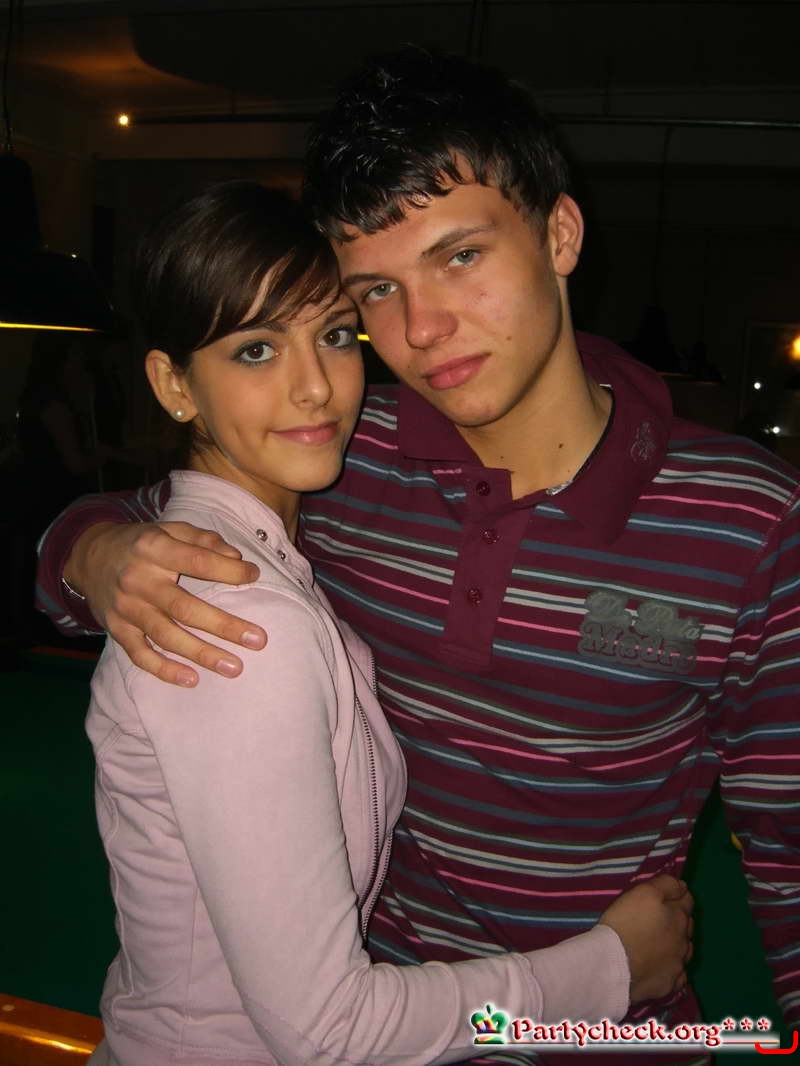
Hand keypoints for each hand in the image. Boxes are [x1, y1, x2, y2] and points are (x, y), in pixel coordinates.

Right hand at [65, 521, 266, 685]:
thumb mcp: (169, 529)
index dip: (228, 570)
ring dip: (201, 654)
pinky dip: (164, 670)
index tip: (254, 576)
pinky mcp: (117, 630)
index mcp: (153, 549)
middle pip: (184, 608)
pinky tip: (191, 680)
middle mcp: (138, 580)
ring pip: (166, 636)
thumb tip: (237, 559)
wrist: (88, 557)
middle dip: (223, 626)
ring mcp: (126, 608)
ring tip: (234, 667)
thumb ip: (203, 540)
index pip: (197, 561)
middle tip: (257, 640)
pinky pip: (140, 655)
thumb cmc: (141, 544)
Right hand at [598, 874, 693, 1002]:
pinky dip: (672, 969)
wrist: (614, 964)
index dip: (677, 894)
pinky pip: (677, 976)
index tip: (666, 894)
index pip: (686, 900)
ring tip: (660, 943)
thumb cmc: (626, 922)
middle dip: (677, 919)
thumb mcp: (643, 892)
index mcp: (679, 917)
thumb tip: (682, 885)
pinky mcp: (668, 985)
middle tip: (659, 918)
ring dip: (676, 944)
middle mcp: (684, 942)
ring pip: (684, 951)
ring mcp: (678, 966)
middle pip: (686, 926)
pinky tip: (661, 967)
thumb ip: (666, 885)